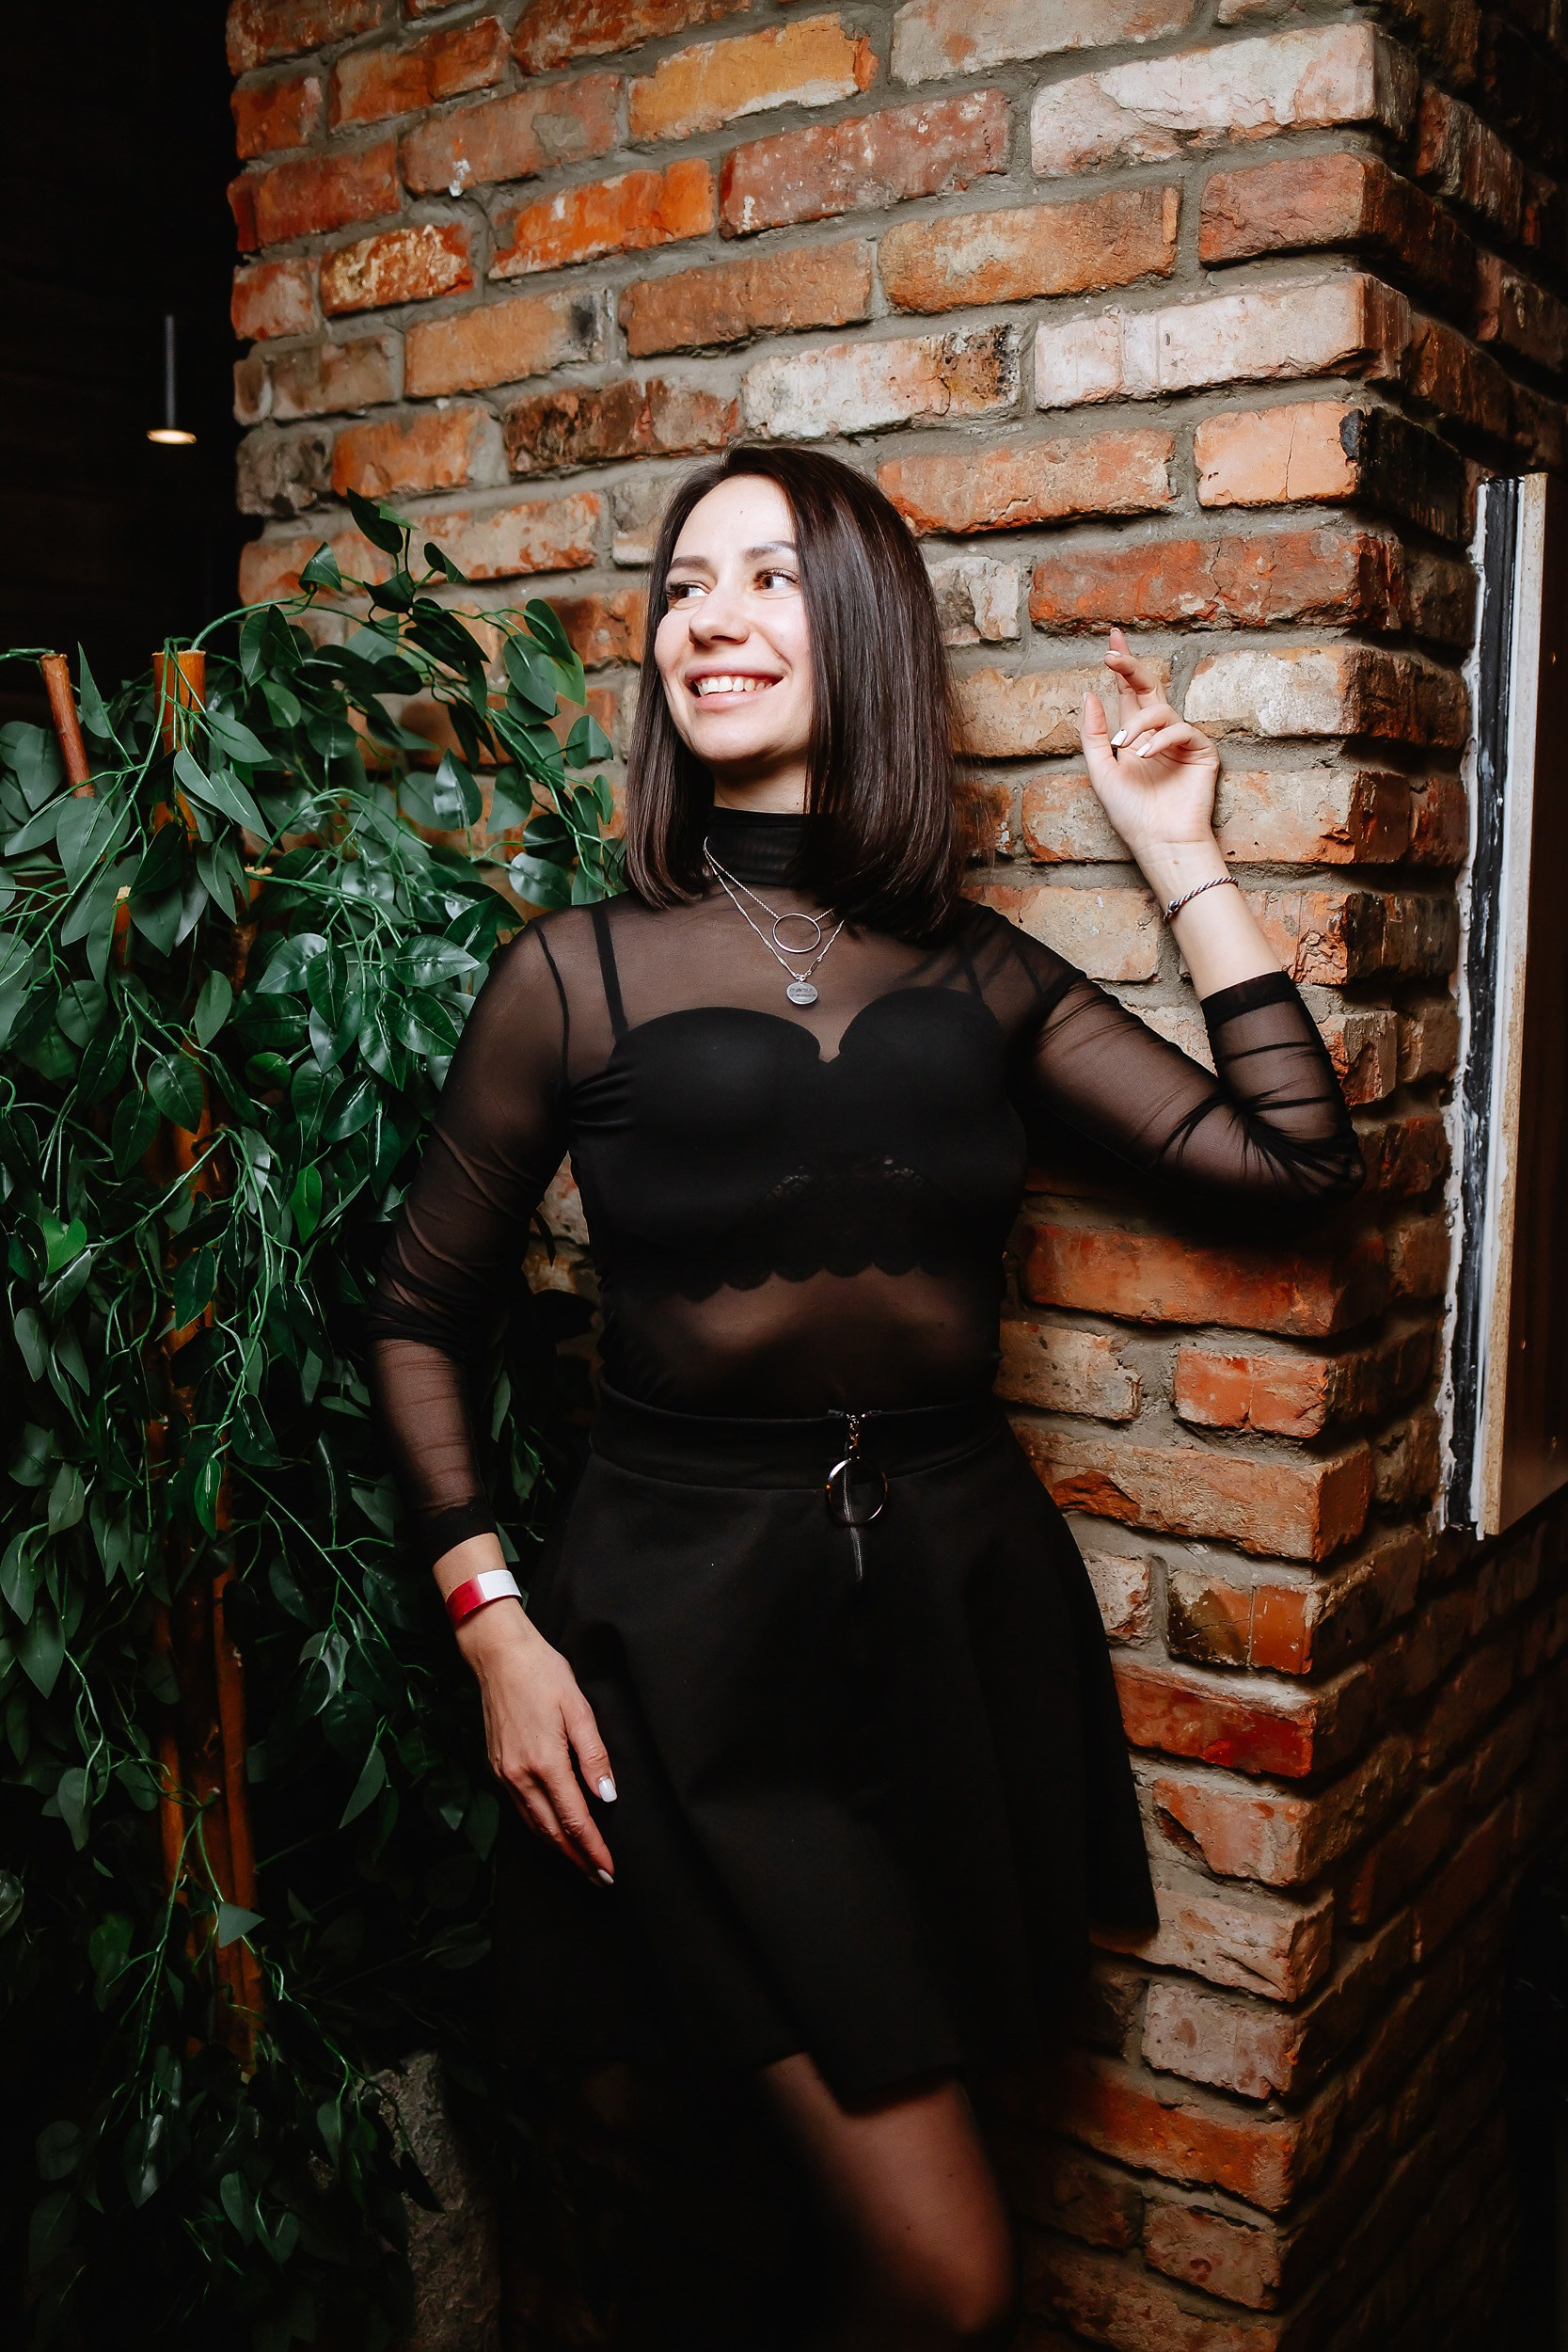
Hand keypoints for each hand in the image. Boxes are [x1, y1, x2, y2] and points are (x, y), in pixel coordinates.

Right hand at [459, 1604, 616, 1883]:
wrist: (499, 1655)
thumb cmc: (543, 1674)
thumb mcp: (578, 1708)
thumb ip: (594, 1755)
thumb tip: (607, 1796)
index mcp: (544, 1762)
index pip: (573, 1819)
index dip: (592, 1848)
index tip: (608, 1870)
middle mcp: (519, 1776)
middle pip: (551, 1832)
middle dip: (577, 1859)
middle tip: (599, 1879)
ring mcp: (504, 1774)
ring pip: (533, 1825)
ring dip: (558, 1848)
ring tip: (580, 1863)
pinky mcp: (496, 1767)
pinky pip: (521, 1809)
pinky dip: (539, 1827)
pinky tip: (552, 1831)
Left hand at [1080, 629, 1223, 902]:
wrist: (1159, 841)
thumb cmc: (1131, 814)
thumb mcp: (1101, 771)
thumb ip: (1094, 734)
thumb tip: (1089, 694)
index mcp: (1134, 736)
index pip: (1127, 693)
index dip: (1121, 667)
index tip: (1111, 641)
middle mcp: (1158, 733)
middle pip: (1147, 687)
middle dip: (1130, 668)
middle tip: (1113, 654)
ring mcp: (1180, 740)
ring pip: (1160, 709)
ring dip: (1138, 724)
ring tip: (1127, 748)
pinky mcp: (1201, 751)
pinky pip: (1180, 730)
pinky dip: (1160, 740)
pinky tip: (1146, 756)